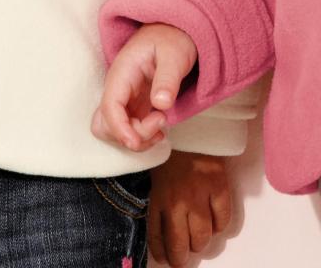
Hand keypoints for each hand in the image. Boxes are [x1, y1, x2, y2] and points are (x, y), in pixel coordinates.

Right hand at [91, 23, 197, 150]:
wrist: (173, 30)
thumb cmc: (172, 39)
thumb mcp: (174, 55)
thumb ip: (167, 79)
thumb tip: (161, 105)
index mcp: (123, 73)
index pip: (109, 106)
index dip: (119, 129)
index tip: (136, 141)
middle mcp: (119, 88)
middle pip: (106, 124)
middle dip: (129, 135)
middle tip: (158, 122)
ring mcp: (126, 98)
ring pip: (115, 130)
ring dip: (136, 138)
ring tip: (161, 127)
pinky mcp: (135, 105)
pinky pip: (128, 129)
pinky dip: (141, 137)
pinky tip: (160, 130)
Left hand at [148, 151, 231, 266]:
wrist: (189, 124)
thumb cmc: (167, 148)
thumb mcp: (154, 173)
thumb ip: (157, 198)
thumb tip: (160, 226)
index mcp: (158, 197)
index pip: (158, 237)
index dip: (163, 253)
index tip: (166, 258)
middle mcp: (178, 202)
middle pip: (181, 245)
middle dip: (181, 258)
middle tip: (182, 259)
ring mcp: (200, 197)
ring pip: (203, 237)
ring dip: (200, 243)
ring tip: (198, 241)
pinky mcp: (219, 189)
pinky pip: (223, 220)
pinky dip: (220, 226)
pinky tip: (214, 223)